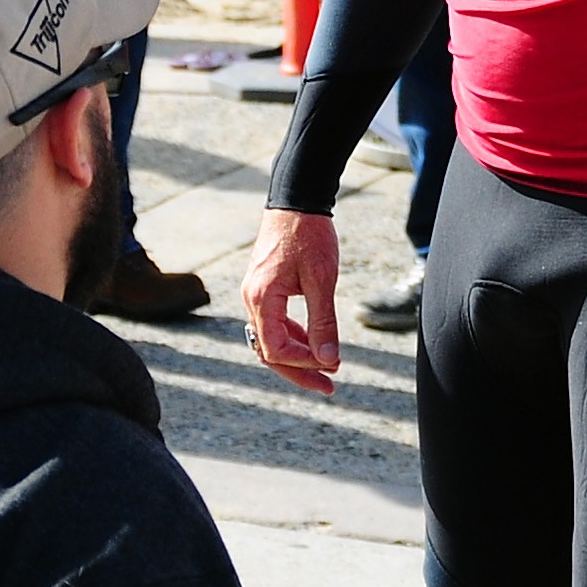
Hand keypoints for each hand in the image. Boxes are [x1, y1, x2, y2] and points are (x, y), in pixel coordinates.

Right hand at [245, 207, 342, 395]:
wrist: (297, 199)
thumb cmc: (310, 235)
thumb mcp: (322, 281)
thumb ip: (324, 322)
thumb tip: (329, 359)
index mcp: (262, 298)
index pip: (276, 349)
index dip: (304, 362)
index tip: (334, 364)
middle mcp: (252, 299)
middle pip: (269, 351)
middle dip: (300, 371)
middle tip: (329, 387)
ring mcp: (256, 294)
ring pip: (272, 339)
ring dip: (298, 355)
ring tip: (328, 367)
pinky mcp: (264, 288)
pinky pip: (274, 323)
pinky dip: (294, 336)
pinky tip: (316, 343)